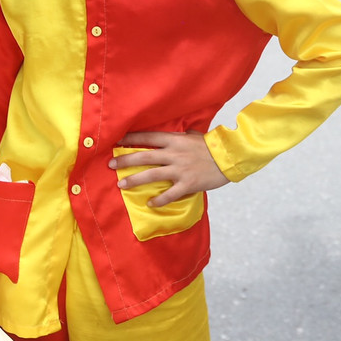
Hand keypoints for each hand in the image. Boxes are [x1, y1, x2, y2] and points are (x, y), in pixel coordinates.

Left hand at [110, 131, 228, 207]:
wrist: (229, 156)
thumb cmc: (211, 146)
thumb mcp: (193, 136)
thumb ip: (179, 137)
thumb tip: (171, 136)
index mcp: (174, 140)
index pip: (147, 138)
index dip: (130, 139)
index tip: (116, 141)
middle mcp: (173, 154)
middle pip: (143, 156)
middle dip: (125, 160)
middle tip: (111, 164)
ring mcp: (180, 169)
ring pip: (151, 174)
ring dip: (134, 180)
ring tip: (121, 184)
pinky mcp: (188, 184)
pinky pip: (170, 194)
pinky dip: (159, 200)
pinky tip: (150, 204)